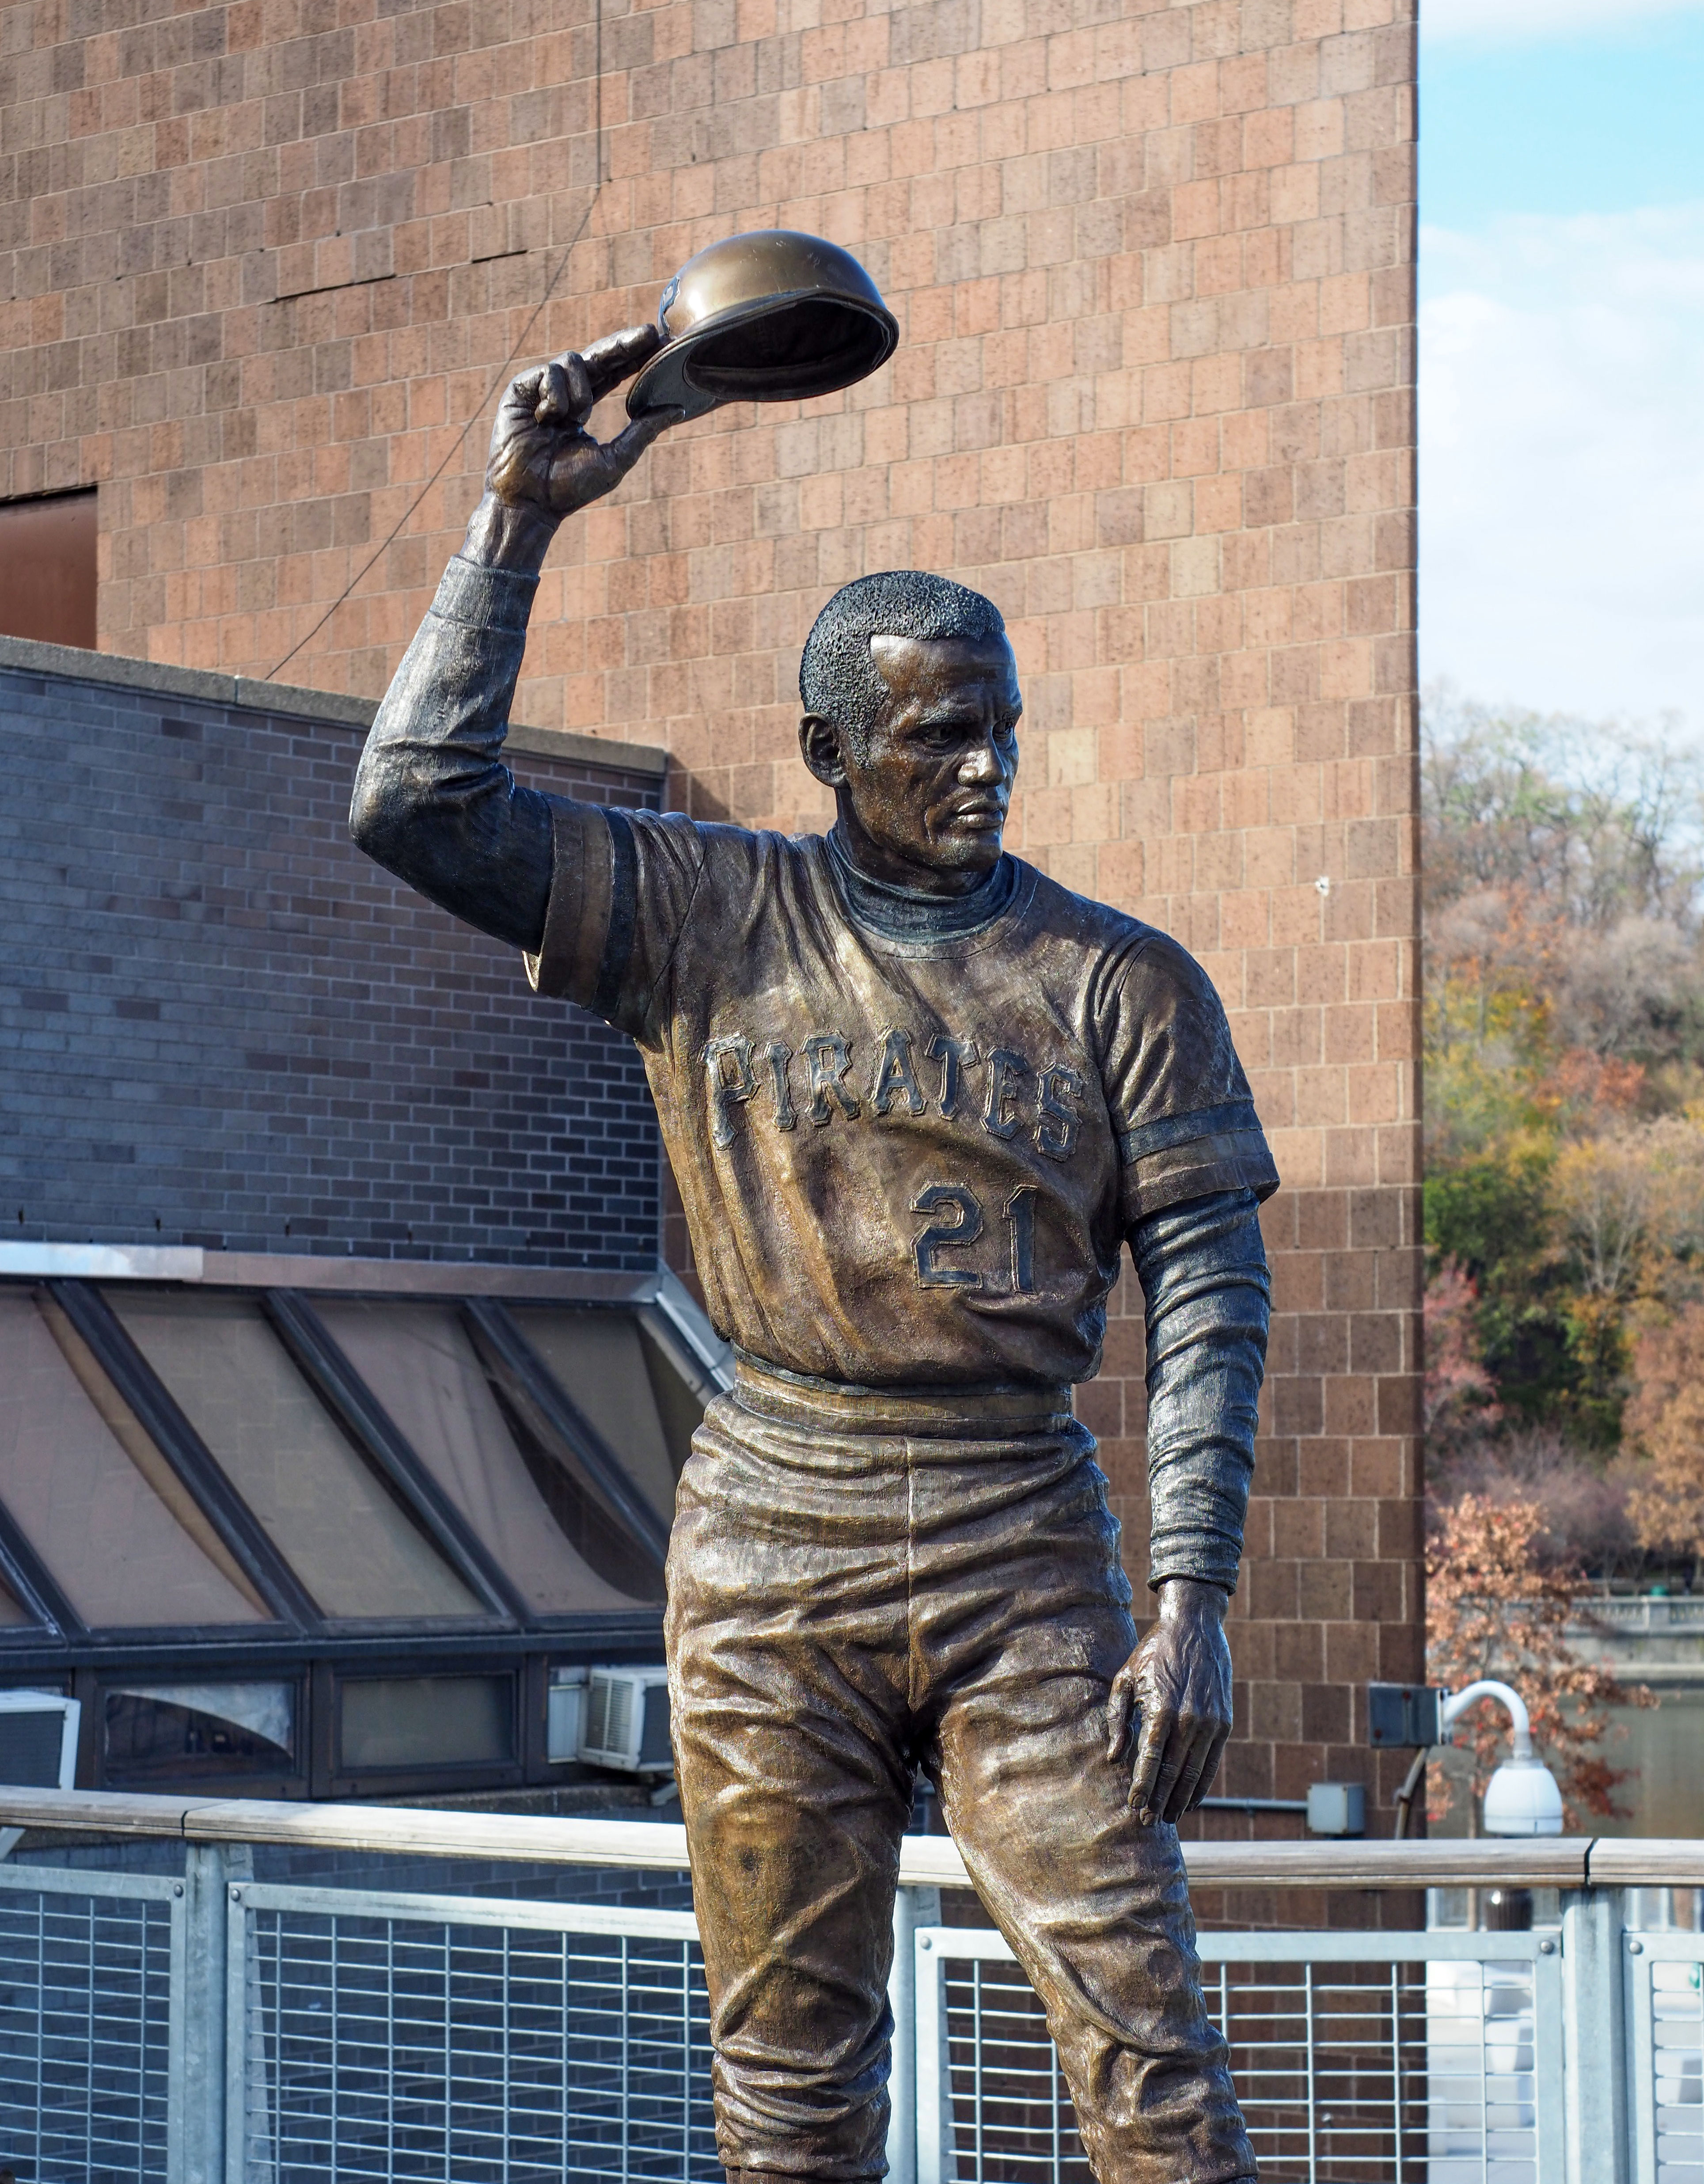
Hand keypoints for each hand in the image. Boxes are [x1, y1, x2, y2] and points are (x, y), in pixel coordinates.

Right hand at [466, 325, 681, 568]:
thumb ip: (644, 430)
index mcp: (582, 406)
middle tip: (650, 333)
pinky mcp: (520, 388)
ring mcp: (540, 389)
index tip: (660, 341)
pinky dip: (556, 395)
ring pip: (572, 360)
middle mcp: (562, 393)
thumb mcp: (616, 458)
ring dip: (580, 391)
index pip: (612, 373)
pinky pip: (549, 371)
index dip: (633, 356)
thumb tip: (679, 408)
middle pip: (597, 355)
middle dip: (624, 344)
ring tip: (571, 419)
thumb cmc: (569, 489)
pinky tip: (547, 419)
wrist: (530, 501)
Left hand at [1106, 1577, 1232, 1824]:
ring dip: (1181, 1798)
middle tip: (1147, 1821)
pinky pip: (1212, 1762)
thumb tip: (1114, 1758)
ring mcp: (1211, 1723)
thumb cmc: (1153, 1652)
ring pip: (1195, 1772)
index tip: (1133, 1807)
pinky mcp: (1224, 1723)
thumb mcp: (1125, 1678)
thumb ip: (1117, 1719)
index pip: (1150, 1760)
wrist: (1195, 1627)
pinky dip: (1202, 1785)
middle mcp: (1189, 1719)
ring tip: (1168, 1817)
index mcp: (1161, 1708)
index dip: (1142, 1786)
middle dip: (1159, 1800)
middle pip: (1173, 1772)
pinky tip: (1190, 1799)